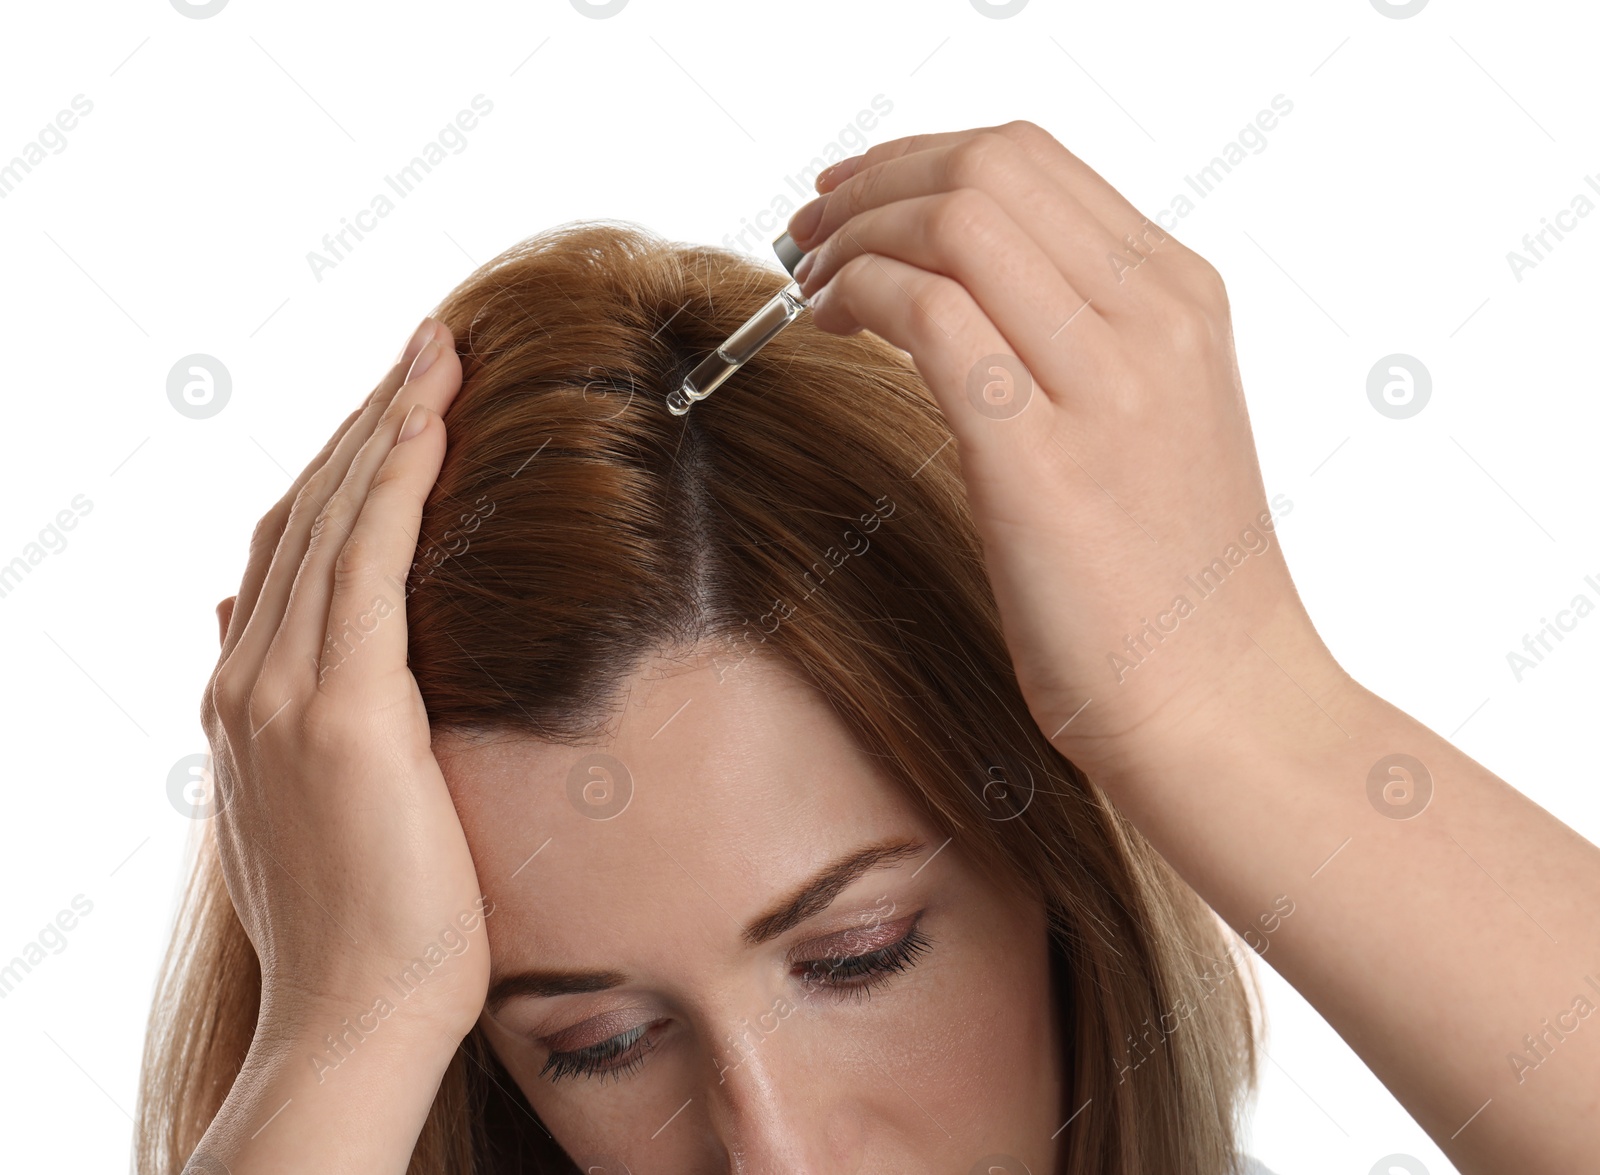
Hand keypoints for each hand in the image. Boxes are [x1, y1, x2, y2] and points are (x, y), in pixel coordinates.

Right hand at [203, 319, 486, 1046]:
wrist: (356, 1015)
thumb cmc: (362, 920)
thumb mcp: (299, 797)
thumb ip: (272, 703)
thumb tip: (240, 610)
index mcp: (244, 699)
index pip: (289, 551)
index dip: (339, 468)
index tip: (396, 403)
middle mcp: (247, 681)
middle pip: (304, 515)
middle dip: (365, 422)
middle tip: (423, 347)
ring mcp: (282, 693)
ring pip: (330, 519)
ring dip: (384, 426)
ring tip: (435, 354)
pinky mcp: (341, 710)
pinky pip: (366, 561)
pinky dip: (395, 480)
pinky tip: (429, 420)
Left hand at [786, 120, 1344, 781]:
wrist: (1225, 704)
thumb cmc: (1170, 586)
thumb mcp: (1150, 424)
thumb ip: (1076, 342)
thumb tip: (953, 292)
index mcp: (1181, 300)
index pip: (1033, 160)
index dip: (920, 158)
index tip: (856, 194)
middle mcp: (1156, 318)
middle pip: (988, 168)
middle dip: (874, 182)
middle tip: (813, 228)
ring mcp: (1109, 383)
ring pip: (955, 223)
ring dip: (855, 234)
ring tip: (810, 280)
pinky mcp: (1042, 458)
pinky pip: (929, 316)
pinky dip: (859, 297)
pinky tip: (828, 327)